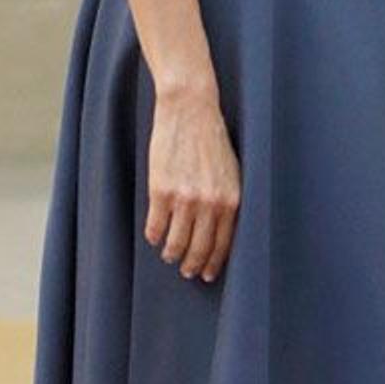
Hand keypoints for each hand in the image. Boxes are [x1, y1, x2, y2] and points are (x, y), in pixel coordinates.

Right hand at [145, 84, 241, 282]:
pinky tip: (154, 236)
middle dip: (193, 266)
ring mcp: (184, 198)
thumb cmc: (212, 139)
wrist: (191, 109)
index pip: (223, 244)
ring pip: (175, 243)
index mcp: (231, 198)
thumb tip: (221, 232)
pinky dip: (153, 236)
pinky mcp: (160, 190)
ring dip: (171, 254)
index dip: (214, 263)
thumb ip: (226, 200)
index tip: (208, 274)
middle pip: (199, 249)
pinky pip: (155, 227)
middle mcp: (209, 203)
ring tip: (169, 255)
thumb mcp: (231, 171)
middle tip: (187, 272)